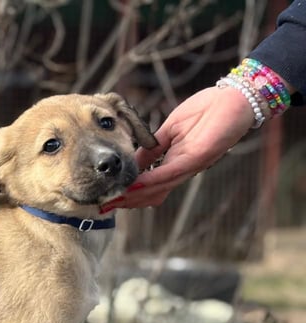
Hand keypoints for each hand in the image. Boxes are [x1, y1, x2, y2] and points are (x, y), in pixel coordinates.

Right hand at [102, 85, 256, 210]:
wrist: (235, 97)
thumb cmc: (207, 109)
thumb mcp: (171, 128)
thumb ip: (153, 146)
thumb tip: (132, 160)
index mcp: (176, 162)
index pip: (150, 183)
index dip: (130, 193)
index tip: (110, 198)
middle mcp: (183, 169)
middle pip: (153, 192)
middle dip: (129, 200)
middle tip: (106, 206)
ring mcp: (191, 165)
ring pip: (159, 187)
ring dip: (136, 196)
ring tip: (116, 200)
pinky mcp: (198, 157)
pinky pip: (170, 173)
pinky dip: (152, 181)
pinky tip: (135, 185)